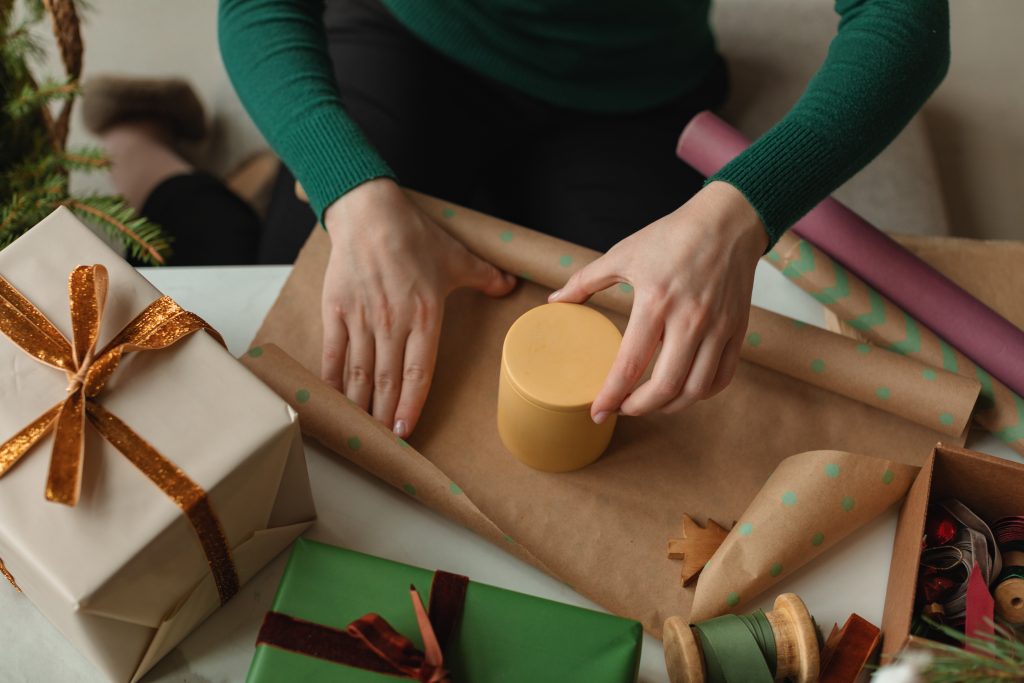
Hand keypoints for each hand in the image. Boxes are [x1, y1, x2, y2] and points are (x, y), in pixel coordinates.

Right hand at [322, 179, 515, 436]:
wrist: (369, 213)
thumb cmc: (414, 235)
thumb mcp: (458, 257)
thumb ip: (486, 278)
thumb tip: (512, 285)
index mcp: (424, 317)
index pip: (418, 373)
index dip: (411, 405)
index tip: (407, 432)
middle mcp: (392, 323)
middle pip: (387, 381)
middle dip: (384, 415)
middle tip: (382, 442)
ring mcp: (361, 319)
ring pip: (360, 372)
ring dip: (359, 404)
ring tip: (359, 429)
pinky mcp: (336, 310)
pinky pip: (333, 352)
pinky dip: (331, 378)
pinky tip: (331, 400)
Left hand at [549, 181, 767, 420]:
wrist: (727, 222)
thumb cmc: (671, 236)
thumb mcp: (623, 253)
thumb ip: (585, 281)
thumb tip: (554, 301)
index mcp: (656, 302)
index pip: (631, 363)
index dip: (612, 395)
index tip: (597, 412)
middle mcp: (690, 320)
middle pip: (666, 386)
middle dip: (638, 408)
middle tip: (621, 409)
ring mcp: (718, 327)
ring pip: (696, 389)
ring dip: (669, 406)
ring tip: (648, 403)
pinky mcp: (737, 330)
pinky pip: (721, 377)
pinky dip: (701, 394)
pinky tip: (683, 391)